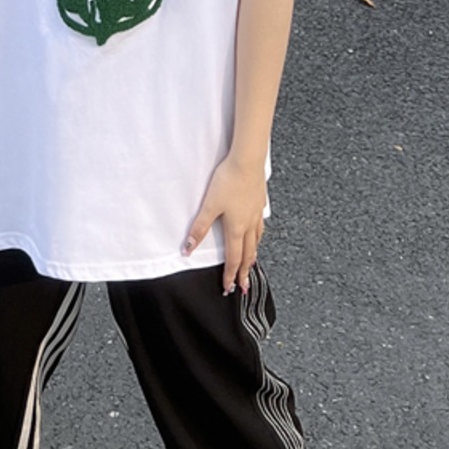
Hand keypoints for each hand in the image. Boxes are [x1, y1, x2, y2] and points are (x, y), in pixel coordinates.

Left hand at [182, 154, 265, 293]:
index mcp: (237, 229)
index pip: (233, 259)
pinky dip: (257, 237)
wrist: (247, 161)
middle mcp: (250, 225)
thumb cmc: (229, 181)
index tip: (229, 288)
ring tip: (251, 265)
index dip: (230, 275)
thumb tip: (188, 249)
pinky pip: (259, 227)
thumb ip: (199, 228)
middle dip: (244, 272)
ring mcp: (257, 214)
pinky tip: (256, 234)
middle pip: (248, 255)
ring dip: (252, 256)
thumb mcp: (209, 206)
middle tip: (243, 286)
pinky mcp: (260, 203)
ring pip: (256, 241)